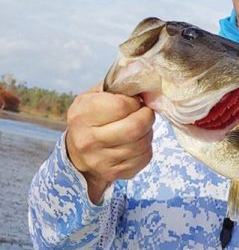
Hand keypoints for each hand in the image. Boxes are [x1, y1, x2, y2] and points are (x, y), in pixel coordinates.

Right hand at [65, 83, 154, 202]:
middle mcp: (88, 140)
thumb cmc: (92, 118)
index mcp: (82, 115)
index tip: (134, 101)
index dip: (135, 101)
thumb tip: (143, 76)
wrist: (79, 153)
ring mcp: (101, 160)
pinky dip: (147, 147)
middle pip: (136, 126)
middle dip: (147, 116)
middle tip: (145, 112)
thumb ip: (116, 86)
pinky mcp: (115, 173)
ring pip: (143, 142)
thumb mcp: (94, 96)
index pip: (122, 105)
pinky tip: (137, 142)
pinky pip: (145, 157)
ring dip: (148, 132)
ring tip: (139, 127)